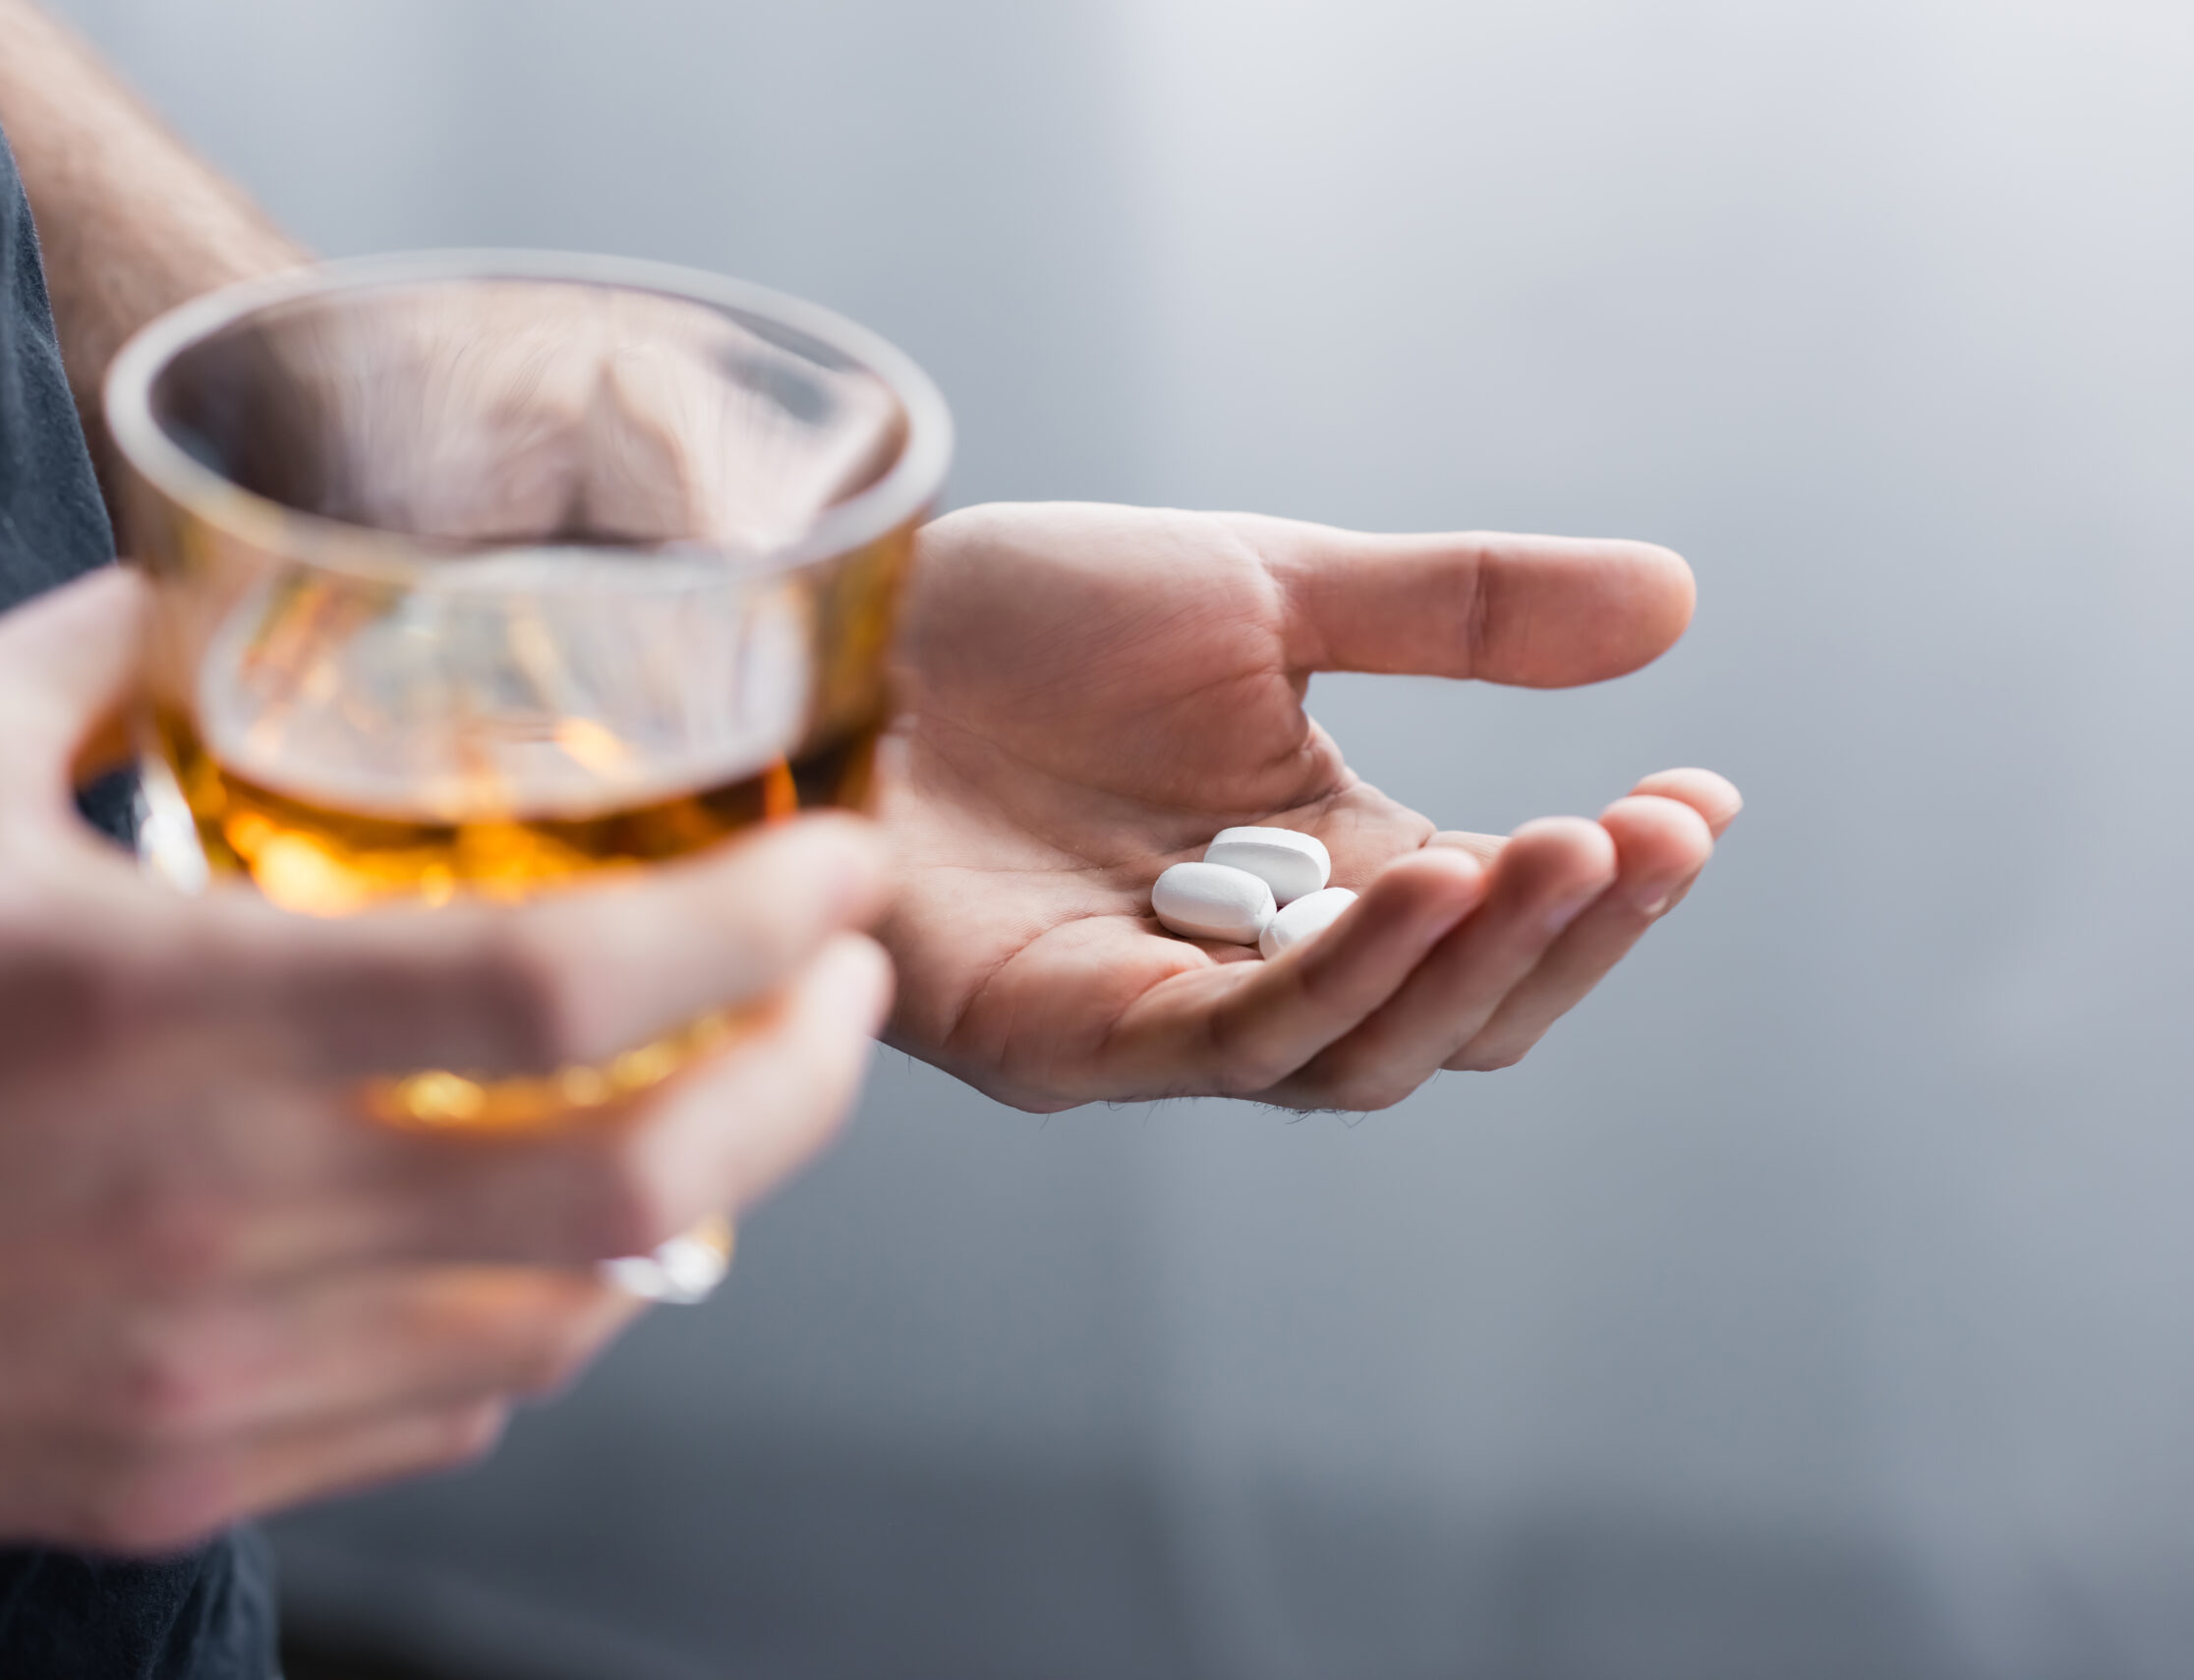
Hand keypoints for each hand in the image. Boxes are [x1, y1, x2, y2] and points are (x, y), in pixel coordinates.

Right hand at [0, 570, 891, 1552]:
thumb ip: (109, 651)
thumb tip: (244, 586)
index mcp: (172, 1013)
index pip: (566, 979)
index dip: (755, 923)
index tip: (836, 868)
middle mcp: (229, 1218)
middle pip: (642, 1181)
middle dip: (805, 1078)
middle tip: (842, 989)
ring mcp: (219, 1375)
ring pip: (573, 1317)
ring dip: (696, 1197)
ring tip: (717, 1091)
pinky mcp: (187, 1472)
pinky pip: (453, 1408)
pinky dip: (550, 1311)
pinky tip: (542, 1227)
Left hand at [879, 502, 1739, 1112]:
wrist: (836, 611)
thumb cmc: (1025, 620)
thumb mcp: (1269, 591)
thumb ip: (1454, 612)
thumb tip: (1679, 602)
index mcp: (1317, 874)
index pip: (1497, 925)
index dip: (1606, 888)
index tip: (1701, 802)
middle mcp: (1249, 967)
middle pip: (1450, 1019)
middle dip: (1563, 939)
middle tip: (1645, 837)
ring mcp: (1148, 1017)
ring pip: (1355, 1054)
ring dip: (1470, 963)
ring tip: (1553, 853)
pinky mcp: (1049, 1035)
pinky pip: (1221, 1041)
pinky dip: (1335, 977)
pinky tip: (1420, 885)